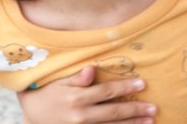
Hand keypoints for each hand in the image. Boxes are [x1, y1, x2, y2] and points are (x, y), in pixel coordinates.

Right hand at [17, 65, 156, 123]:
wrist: (32, 116)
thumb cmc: (47, 94)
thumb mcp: (59, 82)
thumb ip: (77, 78)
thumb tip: (92, 69)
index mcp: (77, 98)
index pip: (107, 92)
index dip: (125, 87)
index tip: (142, 83)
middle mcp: (81, 116)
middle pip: (114, 111)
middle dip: (136, 109)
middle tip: (154, 108)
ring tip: (149, 121)